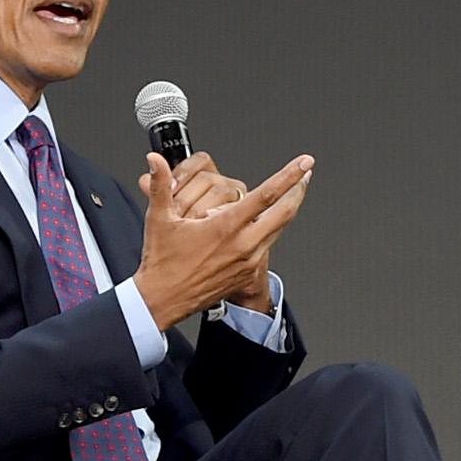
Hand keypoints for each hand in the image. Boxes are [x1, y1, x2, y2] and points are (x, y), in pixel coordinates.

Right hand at [133, 151, 312, 328]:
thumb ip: (160, 185)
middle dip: (299, 189)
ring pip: (279, 229)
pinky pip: (267, 245)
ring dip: (287, 208)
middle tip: (306, 173)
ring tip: (290, 192)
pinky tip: (264, 220)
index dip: (289, 176)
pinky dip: (270, 228)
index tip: (304, 162)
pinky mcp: (248, 274)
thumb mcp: (159, 219)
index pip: (266, 195)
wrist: (163, 300)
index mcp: (226, 227)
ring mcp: (249, 261)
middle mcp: (244, 244)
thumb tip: (155, 160)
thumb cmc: (162, 262)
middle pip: (285, 212)